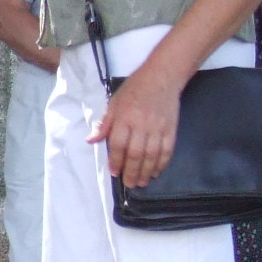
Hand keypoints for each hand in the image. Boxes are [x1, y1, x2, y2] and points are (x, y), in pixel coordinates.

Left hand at [90, 69, 181, 189]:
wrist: (162, 76)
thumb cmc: (134, 89)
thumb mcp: (114, 102)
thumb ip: (104, 123)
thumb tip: (91, 140)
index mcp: (124, 117)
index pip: (118, 144)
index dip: (115, 160)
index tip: (114, 172)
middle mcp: (141, 124)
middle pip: (135, 154)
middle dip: (131, 172)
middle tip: (129, 184)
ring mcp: (158, 127)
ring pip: (152, 156)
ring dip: (146, 172)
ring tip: (141, 183)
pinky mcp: (171, 129)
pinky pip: (167, 150)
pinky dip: (162, 164)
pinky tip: (156, 172)